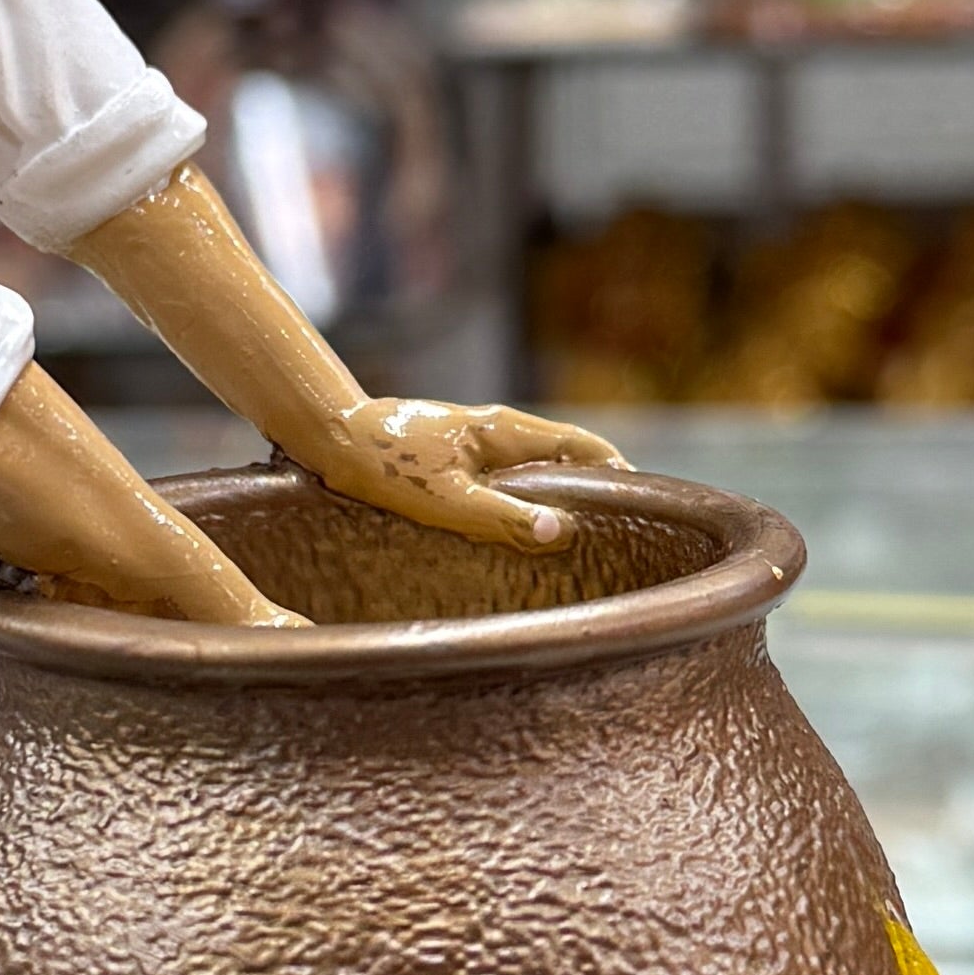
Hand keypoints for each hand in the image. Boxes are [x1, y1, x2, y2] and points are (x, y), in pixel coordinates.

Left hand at [299, 394, 632, 558]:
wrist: (329, 437)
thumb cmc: (383, 465)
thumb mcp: (445, 500)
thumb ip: (503, 517)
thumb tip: (561, 532)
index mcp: (504, 431)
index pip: (582, 446)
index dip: (617, 472)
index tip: (644, 504)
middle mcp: (497, 431)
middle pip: (565, 457)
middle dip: (594, 489)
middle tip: (618, 534)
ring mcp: (475, 443)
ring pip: (534, 470)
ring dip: (558, 498)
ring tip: (577, 542)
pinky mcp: (453, 459)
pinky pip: (505, 480)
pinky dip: (525, 502)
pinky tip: (519, 535)